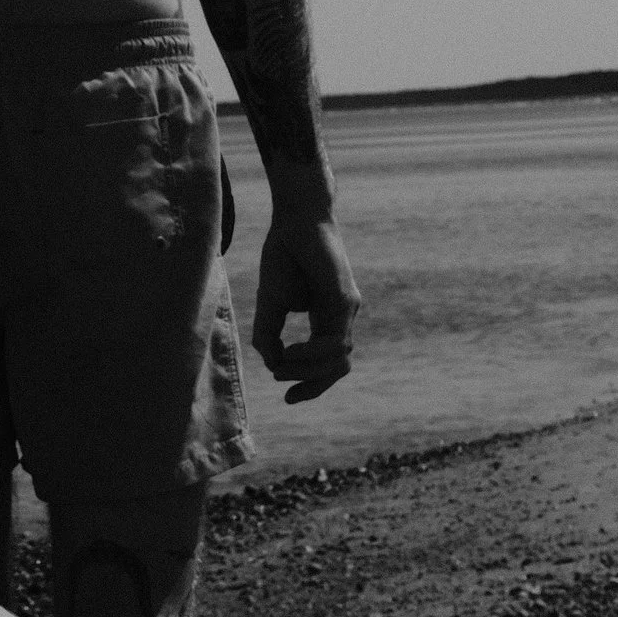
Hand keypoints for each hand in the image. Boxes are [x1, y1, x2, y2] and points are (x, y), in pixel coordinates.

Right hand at [253, 201, 356, 400]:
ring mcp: (347, 308)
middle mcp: (342, 316)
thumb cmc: (283, 255)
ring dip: (309, 369)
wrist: (294, 219)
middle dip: (311, 383)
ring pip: (340, 358)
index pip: (329, 364)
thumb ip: (270, 335)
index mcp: (326, 319)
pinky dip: (314, 353)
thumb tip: (274, 364)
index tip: (288, 397)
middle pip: (338, 368)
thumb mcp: (270, 303)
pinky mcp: (344, 298)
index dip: (311, 385)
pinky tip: (292, 349)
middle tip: (283, 383)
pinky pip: (336, 340)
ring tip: (284, 362)